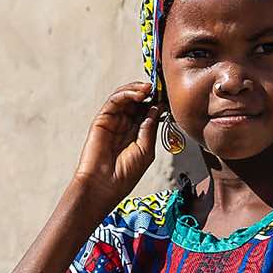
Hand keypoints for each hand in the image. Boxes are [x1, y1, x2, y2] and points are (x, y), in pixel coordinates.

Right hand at [73, 80, 160, 199]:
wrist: (105, 186)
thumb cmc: (126, 174)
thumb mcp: (146, 149)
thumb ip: (150, 127)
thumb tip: (158, 106)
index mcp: (137, 133)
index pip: (148, 111)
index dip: (157, 101)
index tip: (169, 95)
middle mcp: (125, 124)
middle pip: (137, 101)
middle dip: (149, 92)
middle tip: (160, 87)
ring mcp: (113, 121)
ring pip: (125, 97)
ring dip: (138, 89)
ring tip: (149, 88)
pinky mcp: (102, 119)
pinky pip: (114, 101)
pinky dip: (126, 93)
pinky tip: (139, 93)